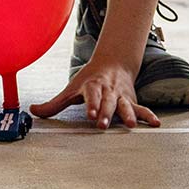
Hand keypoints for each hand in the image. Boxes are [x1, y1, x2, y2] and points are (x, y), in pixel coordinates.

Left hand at [31, 59, 160, 131]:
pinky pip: (142, 109)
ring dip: (129, 115)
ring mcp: (121, 96)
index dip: (91, 104)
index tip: (90, 114)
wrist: (113, 63)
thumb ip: (54, 104)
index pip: (91, 95)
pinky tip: (156, 125)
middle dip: (106, 113)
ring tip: (132, 125)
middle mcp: (108, 91)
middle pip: (108, 102)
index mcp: (92, 87)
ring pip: (125, 105)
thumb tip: (32, 111)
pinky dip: (149, 116)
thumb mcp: (71, 90)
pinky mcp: (131, 101)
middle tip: (103, 125)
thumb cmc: (89, 80)